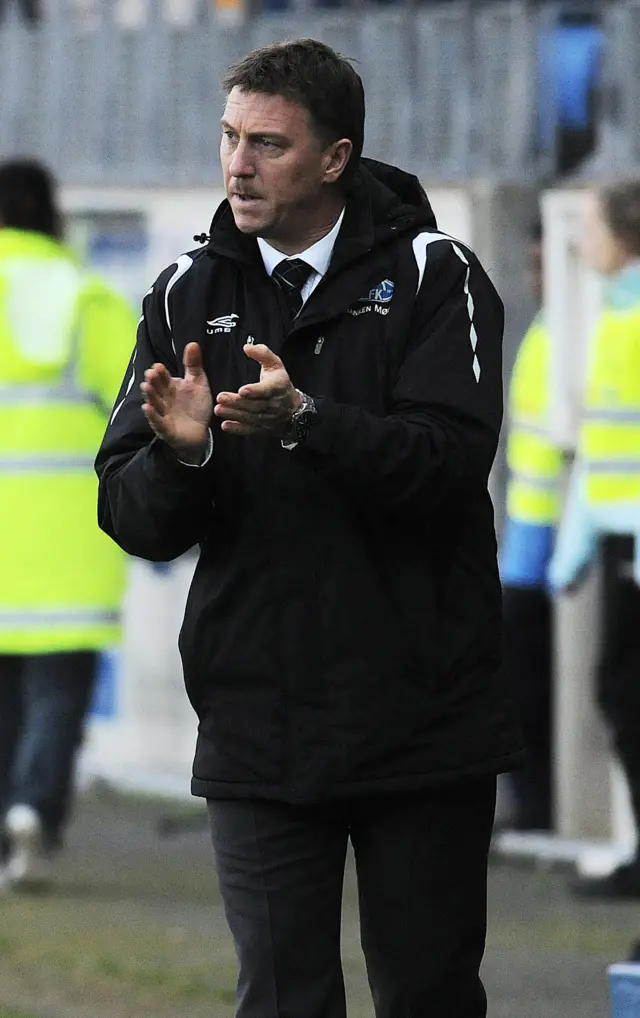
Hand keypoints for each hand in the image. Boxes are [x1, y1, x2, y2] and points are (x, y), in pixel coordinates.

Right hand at [141, 343, 211, 457]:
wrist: (200, 432)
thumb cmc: (195, 406)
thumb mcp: (197, 383)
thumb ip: (193, 364)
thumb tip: (193, 342)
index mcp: (170, 386)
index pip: (163, 377)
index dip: (160, 372)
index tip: (158, 366)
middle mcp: (163, 399)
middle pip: (156, 388)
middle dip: (153, 381)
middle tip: (151, 374)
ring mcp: (163, 414)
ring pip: (155, 403)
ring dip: (150, 395)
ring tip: (146, 387)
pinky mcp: (165, 429)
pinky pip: (157, 422)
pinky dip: (152, 416)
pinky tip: (147, 408)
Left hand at [214, 344, 300, 436]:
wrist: (293, 407)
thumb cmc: (280, 382)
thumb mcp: (275, 364)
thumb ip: (262, 353)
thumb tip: (247, 347)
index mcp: (277, 387)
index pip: (266, 390)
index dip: (255, 391)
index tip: (242, 390)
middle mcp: (274, 404)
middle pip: (255, 405)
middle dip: (237, 402)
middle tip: (221, 398)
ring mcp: (269, 418)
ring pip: (251, 418)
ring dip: (234, 414)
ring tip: (219, 410)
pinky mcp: (264, 428)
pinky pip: (251, 430)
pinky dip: (238, 429)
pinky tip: (226, 425)